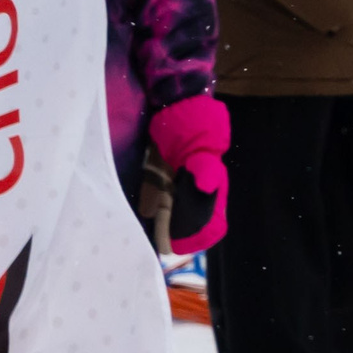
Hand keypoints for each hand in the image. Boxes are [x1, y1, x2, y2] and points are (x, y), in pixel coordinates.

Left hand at [150, 95, 229, 255]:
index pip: (211, 221)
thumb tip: (207, 187)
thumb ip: (205, 170)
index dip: (200, 236)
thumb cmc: (194, 124)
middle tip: (160, 249)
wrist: (176, 103)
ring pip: (170, 208)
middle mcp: (194, 186)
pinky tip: (141, 214)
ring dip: (162, 223)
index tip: (181, 247)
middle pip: (189, 219)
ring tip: (147, 239)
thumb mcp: (201, 147)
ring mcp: (177, 178)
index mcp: (211, 186)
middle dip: (177, 235)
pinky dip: (148, 204)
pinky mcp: (160, 170)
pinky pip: (154, 192)